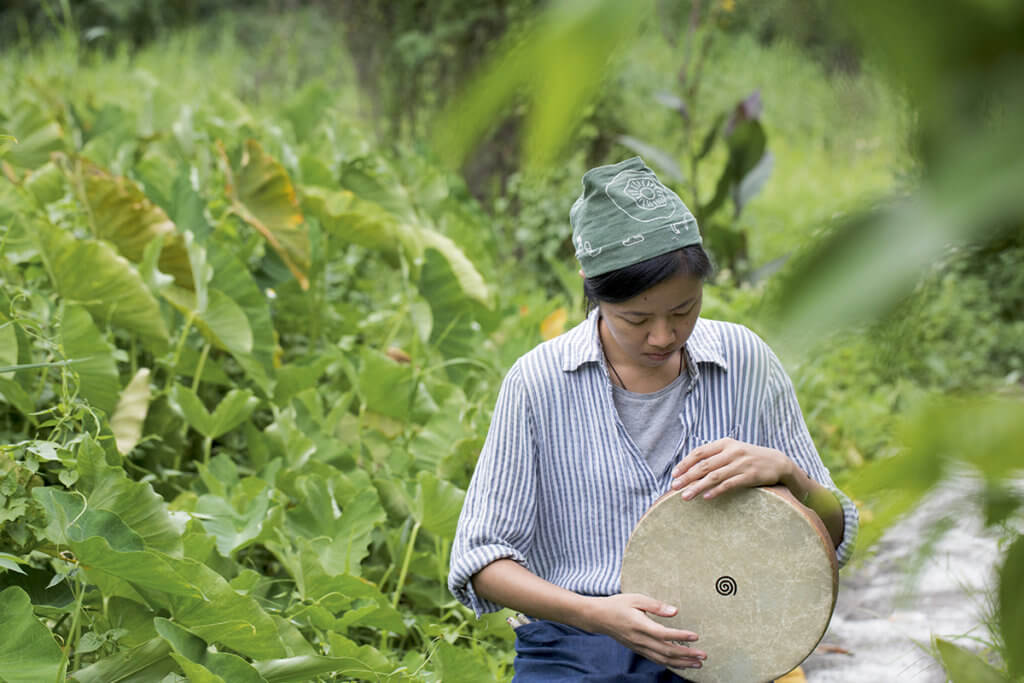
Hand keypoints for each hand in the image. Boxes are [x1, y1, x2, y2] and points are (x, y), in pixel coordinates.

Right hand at [581, 593, 705, 670]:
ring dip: (682, 663)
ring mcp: (639, 647)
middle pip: (667, 651)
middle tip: (703, 655)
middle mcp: (640, 639)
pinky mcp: (638, 650)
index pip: (664, 634)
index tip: (696, 636)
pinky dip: (671, 664)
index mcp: (640, 625)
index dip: (680, 636)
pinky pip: (657, 660)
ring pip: (663, 659)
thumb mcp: (636, 598)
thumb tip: (674, 611)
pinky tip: (681, 664)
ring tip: (697, 664)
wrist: (599, 617)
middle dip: (687, 655)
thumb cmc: (618, 605)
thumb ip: (656, 605)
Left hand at [670, 438, 794, 499]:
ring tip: (685, 497)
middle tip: (674, 487)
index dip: (685, 463)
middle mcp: (731, 452)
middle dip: (687, 477)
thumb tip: (691, 468)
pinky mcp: (750, 476)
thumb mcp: (732, 450)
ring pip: (714, 476)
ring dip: (697, 487)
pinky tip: (706, 497)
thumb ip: (715, 456)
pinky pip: (729, 484)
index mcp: (725, 443)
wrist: (778, 462)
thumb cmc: (749, 458)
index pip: (699, 452)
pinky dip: (716, 491)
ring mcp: (741, 464)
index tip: (674, 474)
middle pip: (704, 465)